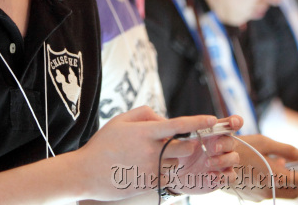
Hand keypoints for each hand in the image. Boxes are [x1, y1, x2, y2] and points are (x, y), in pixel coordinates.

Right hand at [75, 106, 219, 199]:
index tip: (212, 119)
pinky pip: (168, 179)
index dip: (198, 121)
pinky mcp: (148, 185)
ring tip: (158, 159)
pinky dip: (167, 174)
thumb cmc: (102, 144)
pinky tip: (152, 170)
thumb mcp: (120, 120)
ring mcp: (150, 170)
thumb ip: (145, 113)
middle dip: (188, 145)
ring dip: (175, 161)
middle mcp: (151, 151)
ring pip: (177, 165)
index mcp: (145, 132)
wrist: (84, 173)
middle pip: (185, 148)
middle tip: (179, 144)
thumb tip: (164, 118)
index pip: (178, 125)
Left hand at [166, 115, 243, 194]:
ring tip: (207, 163)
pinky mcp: (221, 177)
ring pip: (234, 158)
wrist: (177, 174)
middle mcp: (221, 146)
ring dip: (223, 159)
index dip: (235, 122)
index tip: (232, 123)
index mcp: (213, 133)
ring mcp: (223, 162)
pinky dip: (223, 176)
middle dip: (225, 143)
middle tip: (213, 147)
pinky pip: (231, 177)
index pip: (230, 124)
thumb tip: (184, 136)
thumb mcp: (178, 142)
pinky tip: (209, 176)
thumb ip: (180, 136)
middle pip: (232, 141)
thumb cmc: (181, 152)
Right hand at [229, 134, 297, 200]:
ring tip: (282, 163)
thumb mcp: (265, 143)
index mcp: (274, 177)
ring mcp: (259, 196)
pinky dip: (273, 182)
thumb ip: (287, 150)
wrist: (213, 158)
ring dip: (287, 181)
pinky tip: (267, 168)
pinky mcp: (252, 196)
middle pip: (295, 191)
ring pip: (282, 192)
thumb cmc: (240, 147)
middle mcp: (269, 190)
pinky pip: (269, 191)